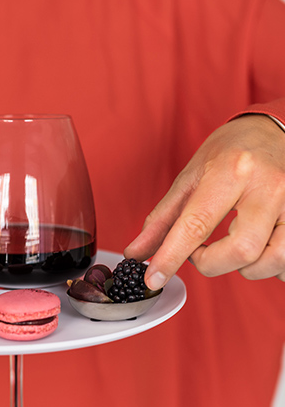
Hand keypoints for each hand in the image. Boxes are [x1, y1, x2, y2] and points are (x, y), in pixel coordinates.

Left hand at [125, 115, 284, 288]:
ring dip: (246, 268)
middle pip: (241, 251)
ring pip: (273, 261)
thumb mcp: (191, 176)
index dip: (172, 256)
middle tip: (201, 251)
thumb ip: (163, 219)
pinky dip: (274, 267)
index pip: (197, 224)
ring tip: (233, 249)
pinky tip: (261, 252)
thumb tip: (136, 253)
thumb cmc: (231, 152)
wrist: (277, 128)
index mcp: (231, 171)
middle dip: (212, 264)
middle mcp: (268, 186)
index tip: (154, 278)